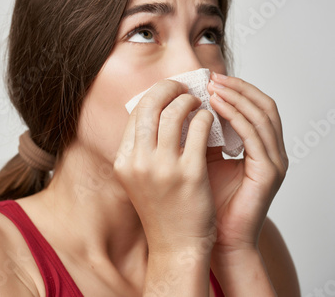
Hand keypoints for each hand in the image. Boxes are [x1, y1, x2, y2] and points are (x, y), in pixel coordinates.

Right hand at [113, 79, 216, 253]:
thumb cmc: (164, 211)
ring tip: (200, 103)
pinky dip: (206, 117)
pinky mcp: (190, 173)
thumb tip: (157, 111)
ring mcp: (163, 167)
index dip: (154, 95)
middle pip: (151, 105)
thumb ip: (144, 147)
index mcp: (123, 161)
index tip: (169, 90)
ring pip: (176, 112)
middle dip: (170, 88)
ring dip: (190, 100)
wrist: (178, 247)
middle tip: (185, 87)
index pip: (136, 113)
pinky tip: (211, 120)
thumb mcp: (141, 178)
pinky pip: (199, 128)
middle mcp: (138, 161)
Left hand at [205, 72, 288, 253]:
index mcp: (260, 149)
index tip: (210, 79)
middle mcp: (273, 152)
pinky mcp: (269, 173)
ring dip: (237, 97)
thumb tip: (183, 106)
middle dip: (237, 88)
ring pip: (262, 116)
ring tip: (212, 87)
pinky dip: (236, 117)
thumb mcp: (201, 160)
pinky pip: (255, 136)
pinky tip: (216, 106)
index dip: (236, 90)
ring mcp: (275, 162)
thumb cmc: (205, 203)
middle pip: (263, 105)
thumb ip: (200, 135)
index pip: (254, 107)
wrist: (214, 240)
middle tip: (212, 77)